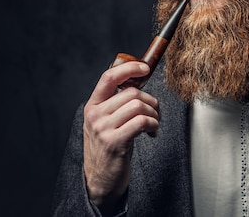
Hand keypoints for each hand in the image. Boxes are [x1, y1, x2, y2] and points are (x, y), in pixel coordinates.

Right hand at [83, 61, 159, 209]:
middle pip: (132, 92)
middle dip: (151, 101)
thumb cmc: (110, 147)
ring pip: (139, 106)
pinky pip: (142, 122)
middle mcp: (95, 115)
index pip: (109, 76)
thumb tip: (138, 78)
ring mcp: (103, 129)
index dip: (129, 68)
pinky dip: (153, 125)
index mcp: (93, 105)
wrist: (100, 180)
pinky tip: (151, 133)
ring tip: (154, 125)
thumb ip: (117, 102)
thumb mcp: (107, 121)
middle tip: (155, 113)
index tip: (145, 68)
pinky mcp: (114, 142)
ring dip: (154, 115)